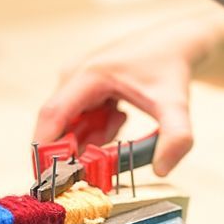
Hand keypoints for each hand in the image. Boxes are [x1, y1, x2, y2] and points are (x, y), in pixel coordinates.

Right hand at [33, 18, 211, 175]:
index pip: (52, 115)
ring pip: (71, 123)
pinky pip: (79, 117)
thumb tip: (161, 171)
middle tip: (103, 160)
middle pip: (59, 124)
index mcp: (89, 73)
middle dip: (77, 148)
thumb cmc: (171, 69)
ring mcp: (75, 77)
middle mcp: (75, 73)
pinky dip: (96, 127)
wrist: (176, 43)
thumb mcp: (176, 104)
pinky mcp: (81, 83)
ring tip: (121, 119)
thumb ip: (175, 137)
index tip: (50, 180)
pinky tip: (119, 114)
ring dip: (92, 136)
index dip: (46, 148)